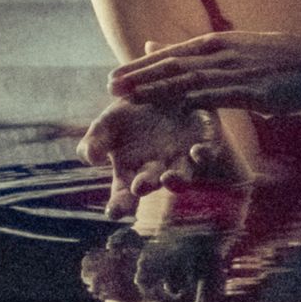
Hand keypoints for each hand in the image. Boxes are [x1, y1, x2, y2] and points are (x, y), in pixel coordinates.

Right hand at [81, 95, 236, 219]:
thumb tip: (91, 157)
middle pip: (152, 184)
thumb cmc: (130, 114)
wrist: (162, 89)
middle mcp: (158, 170)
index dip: (119, 204)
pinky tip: (196, 152)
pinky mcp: (205, 140)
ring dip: (176, 180)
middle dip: (145, 186)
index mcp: (132, 172)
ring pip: (182, 176)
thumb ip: (94, 141)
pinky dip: (204, 154)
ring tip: (167, 179)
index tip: (114, 212)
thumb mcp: (106, 123)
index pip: (123, 195)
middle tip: (138, 186)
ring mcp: (183, 158)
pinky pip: (208, 152)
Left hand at [108, 30, 300, 120]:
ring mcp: (235, 70)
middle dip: (140, 76)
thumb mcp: (234, 52)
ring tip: (129, 97)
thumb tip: (165, 47)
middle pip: (172, 65)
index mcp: (217, 43)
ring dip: (157, 88)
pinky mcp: (251, 89)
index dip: (141, 66)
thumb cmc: (274, 64)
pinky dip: (192, 99)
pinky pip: (216, 94)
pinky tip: (172, 107)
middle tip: (110, 86)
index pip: (171, 55)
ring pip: (188, 79)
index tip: (115, 76)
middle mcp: (221, 53)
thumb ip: (200, 54)